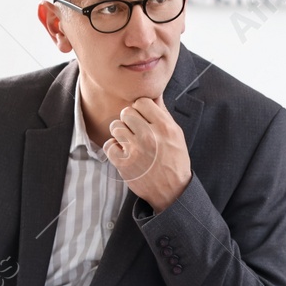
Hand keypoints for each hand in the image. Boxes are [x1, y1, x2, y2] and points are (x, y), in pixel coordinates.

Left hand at [105, 96, 191, 210]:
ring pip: (115, 126)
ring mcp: (135, 150)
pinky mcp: (124, 163)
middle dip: (129, 120)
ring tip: (129, 142)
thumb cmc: (174, 161)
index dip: (140, 109)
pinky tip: (124, 153)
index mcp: (164, 127)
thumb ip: (162, 114)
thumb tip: (154, 94)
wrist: (171, 191)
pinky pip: (109, 144)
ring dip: (120, 133)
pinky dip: (114, 148)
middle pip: (126, 112)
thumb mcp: (176, 134)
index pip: (142, 102)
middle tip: (135, 131)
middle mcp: (149, 136)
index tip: (143, 118)